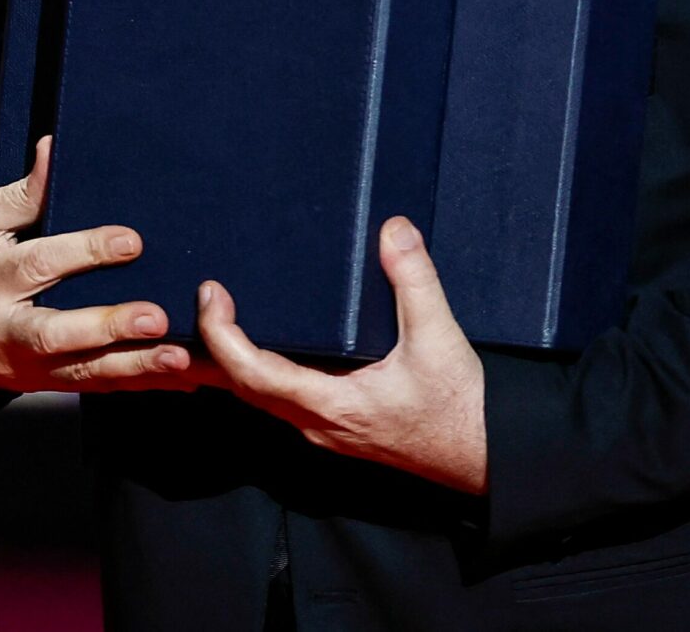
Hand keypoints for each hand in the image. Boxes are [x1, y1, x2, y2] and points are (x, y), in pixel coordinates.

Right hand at [0, 136, 206, 392]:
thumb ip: (22, 193)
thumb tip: (54, 148)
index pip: (36, 265)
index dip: (84, 251)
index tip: (131, 241)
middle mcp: (0, 329)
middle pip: (54, 334)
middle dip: (108, 327)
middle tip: (156, 317)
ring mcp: (20, 366)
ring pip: (80, 373)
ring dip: (134, 368)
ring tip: (181, 359)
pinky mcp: (40, 385)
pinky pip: (92, 388)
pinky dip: (136, 384)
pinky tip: (179, 379)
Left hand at [194, 216, 488, 493]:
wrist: (486, 458)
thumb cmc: (461, 409)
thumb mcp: (439, 338)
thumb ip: (415, 281)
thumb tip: (393, 230)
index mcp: (331, 406)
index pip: (253, 374)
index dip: (222, 335)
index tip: (211, 295)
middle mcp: (317, 424)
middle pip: (242, 389)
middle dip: (212, 346)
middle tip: (203, 298)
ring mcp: (324, 429)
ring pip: (258, 398)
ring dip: (231, 363)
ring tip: (215, 319)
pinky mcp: (335, 426)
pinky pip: (279, 400)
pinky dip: (256, 372)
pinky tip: (257, 348)